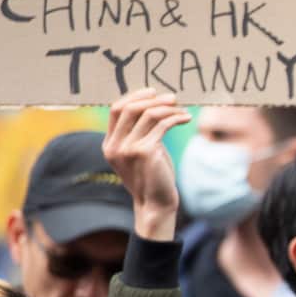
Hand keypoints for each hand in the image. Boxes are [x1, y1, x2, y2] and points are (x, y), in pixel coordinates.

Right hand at [103, 88, 190, 240]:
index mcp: (109, 144)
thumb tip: (154, 106)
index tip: (153, 92)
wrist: (156, 204)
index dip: (135, 96)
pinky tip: (186, 119)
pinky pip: (161, 125)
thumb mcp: (140, 152)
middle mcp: (114, 146)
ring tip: (182, 109)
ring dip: (168, 108)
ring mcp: (128, 149)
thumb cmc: (153, 177)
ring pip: (147, 114)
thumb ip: (139, 133)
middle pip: (129, 108)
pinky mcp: (145, 152)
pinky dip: (175, 118)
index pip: (116, 109)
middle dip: (152, 99)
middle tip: (172, 98)